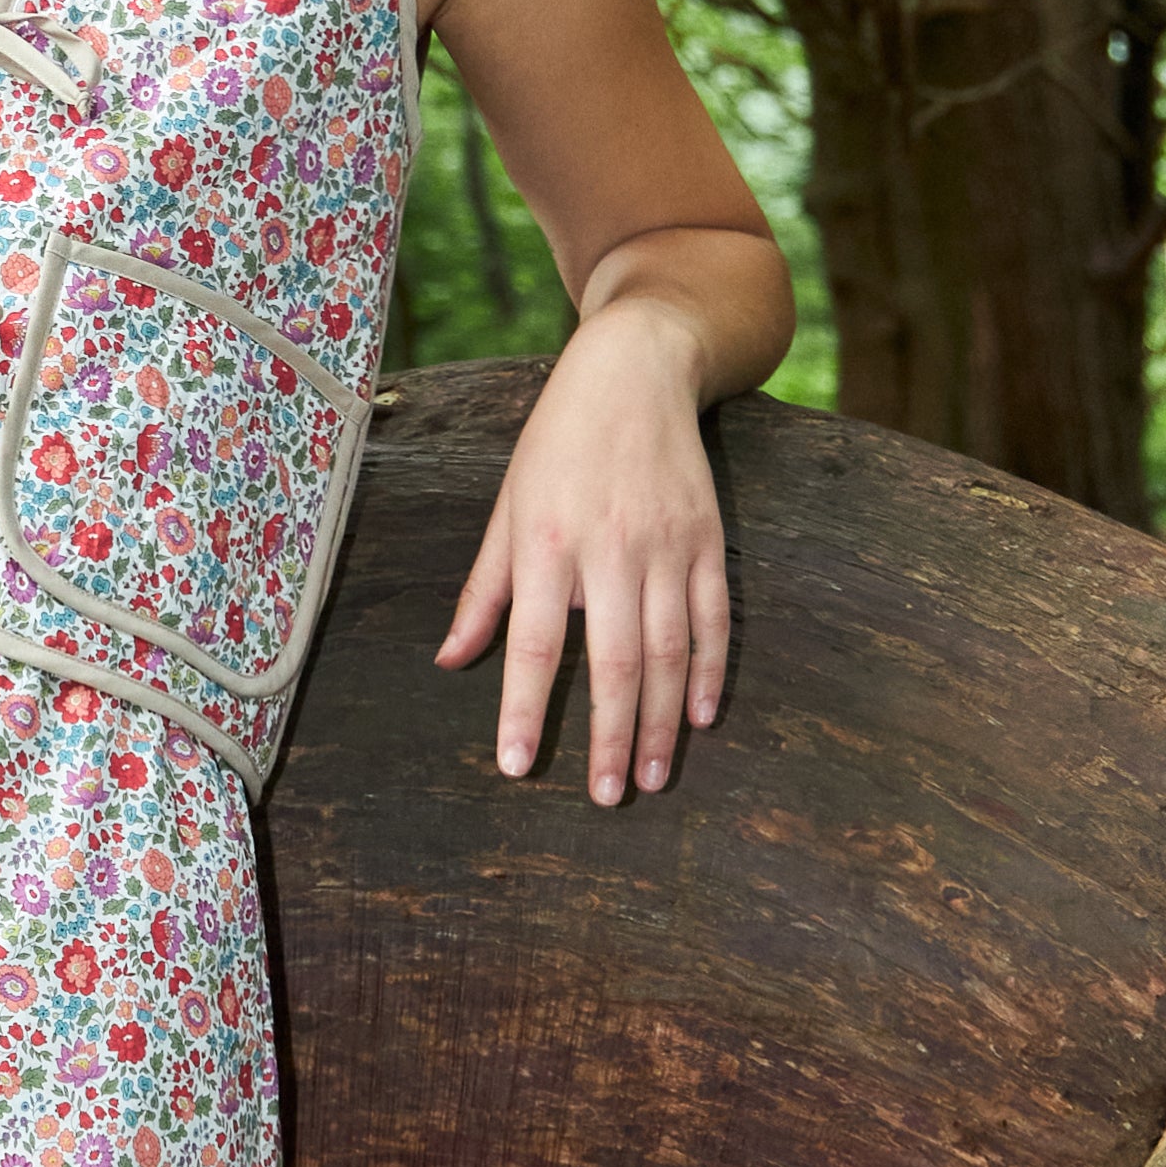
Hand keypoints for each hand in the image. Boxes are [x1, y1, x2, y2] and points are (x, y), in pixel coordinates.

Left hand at [434, 307, 728, 800]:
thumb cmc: (557, 443)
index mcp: (546, 541)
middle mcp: (609, 547)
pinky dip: (711, 671)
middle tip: (606, 797)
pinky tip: (701, 717)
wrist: (636, 370)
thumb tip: (449, 662)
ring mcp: (666, 544)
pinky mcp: (708, 538)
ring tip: (650, 776)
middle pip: (614, 660)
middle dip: (608, 735)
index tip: (518, 766)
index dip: (524, 708)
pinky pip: (715, 618)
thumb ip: (484, 591)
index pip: (532, 642)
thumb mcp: (507, 507)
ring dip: (661, 721)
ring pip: (670, 650)